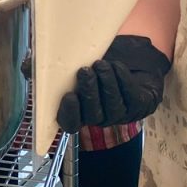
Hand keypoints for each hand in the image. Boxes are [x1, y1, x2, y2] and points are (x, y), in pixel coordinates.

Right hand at [56, 35, 171, 131]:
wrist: (127, 68)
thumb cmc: (94, 68)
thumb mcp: (78, 70)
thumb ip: (64, 73)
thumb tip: (47, 62)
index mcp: (80, 114)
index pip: (70, 123)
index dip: (69, 113)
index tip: (69, 95)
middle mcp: (100, 118)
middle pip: (93, 114)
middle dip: (89, 92)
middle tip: (85, 71)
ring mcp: (120, 115)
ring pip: (113, 105)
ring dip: (106, 84)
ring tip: (101, 65)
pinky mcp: (139, 106)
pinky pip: (131, 96)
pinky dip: (123, 80)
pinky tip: (116, 66)